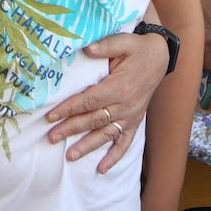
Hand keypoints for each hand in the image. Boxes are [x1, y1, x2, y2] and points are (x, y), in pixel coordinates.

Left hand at [44, 30, 167, 171]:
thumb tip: (86, 48)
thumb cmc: (137, 48)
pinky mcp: (135, 120)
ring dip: (88, 146)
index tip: (51, 116)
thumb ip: (104, 46)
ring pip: (106, 135)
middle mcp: (124, 105)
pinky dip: (115, 157)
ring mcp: (130, 115)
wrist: (160, 57)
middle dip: (71, 129)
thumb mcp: (122, 41)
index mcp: (118, 86)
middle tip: (51, 137)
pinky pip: (125, 142)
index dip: (69, 108)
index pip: (88, 101)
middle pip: (93, 120)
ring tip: (69, 156)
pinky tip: (102, 169)